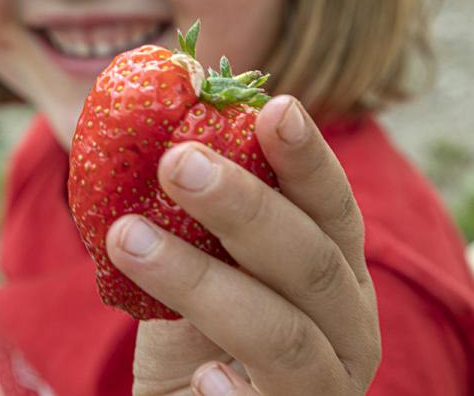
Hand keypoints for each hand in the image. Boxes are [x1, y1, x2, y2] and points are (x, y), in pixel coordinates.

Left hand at [107, 95, 380, 394]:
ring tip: (127, 238)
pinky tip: (201, 374)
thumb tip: (143, 132)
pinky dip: (235, 392)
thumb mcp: (198, 267)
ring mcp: (325, 386)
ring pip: (281, 331)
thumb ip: (189, 218)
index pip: (332, 208)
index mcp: (334, 274)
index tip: (271, 107)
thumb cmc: (199, 334)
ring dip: (199, 279)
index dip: (307, 159)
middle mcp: (347, 326)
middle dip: (243, 205)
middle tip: (175, 161)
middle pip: (310, 259)